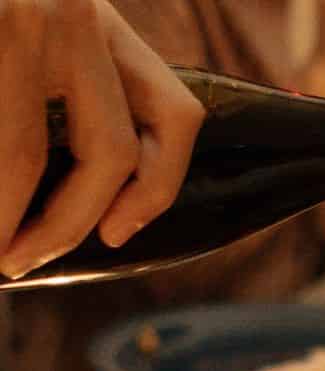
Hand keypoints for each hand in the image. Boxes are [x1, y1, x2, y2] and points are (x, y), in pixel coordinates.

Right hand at [0, 0, 202, 279]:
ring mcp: (12, 16)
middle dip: (68, 224)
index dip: (156, 191)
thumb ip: (69, 93)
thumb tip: (97, 211)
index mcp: (96, 17)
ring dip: (5, 218)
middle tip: (24, 258)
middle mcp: (67, 12)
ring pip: (29, 155)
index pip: (175, 117)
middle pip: (111, 152)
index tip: (116, 234)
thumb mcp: (33, 28)